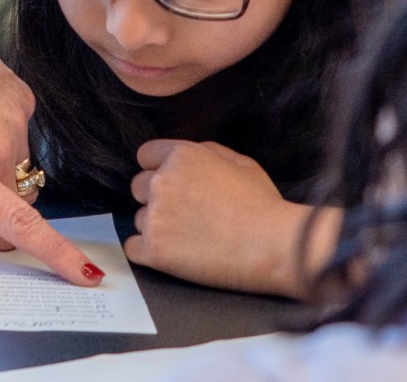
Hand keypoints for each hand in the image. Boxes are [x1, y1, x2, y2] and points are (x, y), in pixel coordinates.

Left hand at [127, 139, 323, 297]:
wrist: (274, 246)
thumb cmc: (263, 206)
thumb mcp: (241, 163)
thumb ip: (206, 151)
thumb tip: (187, 154)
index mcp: (181, 156)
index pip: (146, 156)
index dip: (160, 170)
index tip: (175, 187)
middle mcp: (161, 182)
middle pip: (138, 187)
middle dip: (158, 199)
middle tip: (187, 215)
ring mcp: (155, 217)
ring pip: (140, 219)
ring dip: (158, 227)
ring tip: (192, 238)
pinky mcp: (154, 250)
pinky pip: (132, 248)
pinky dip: (148, 252)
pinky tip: (174, 254)